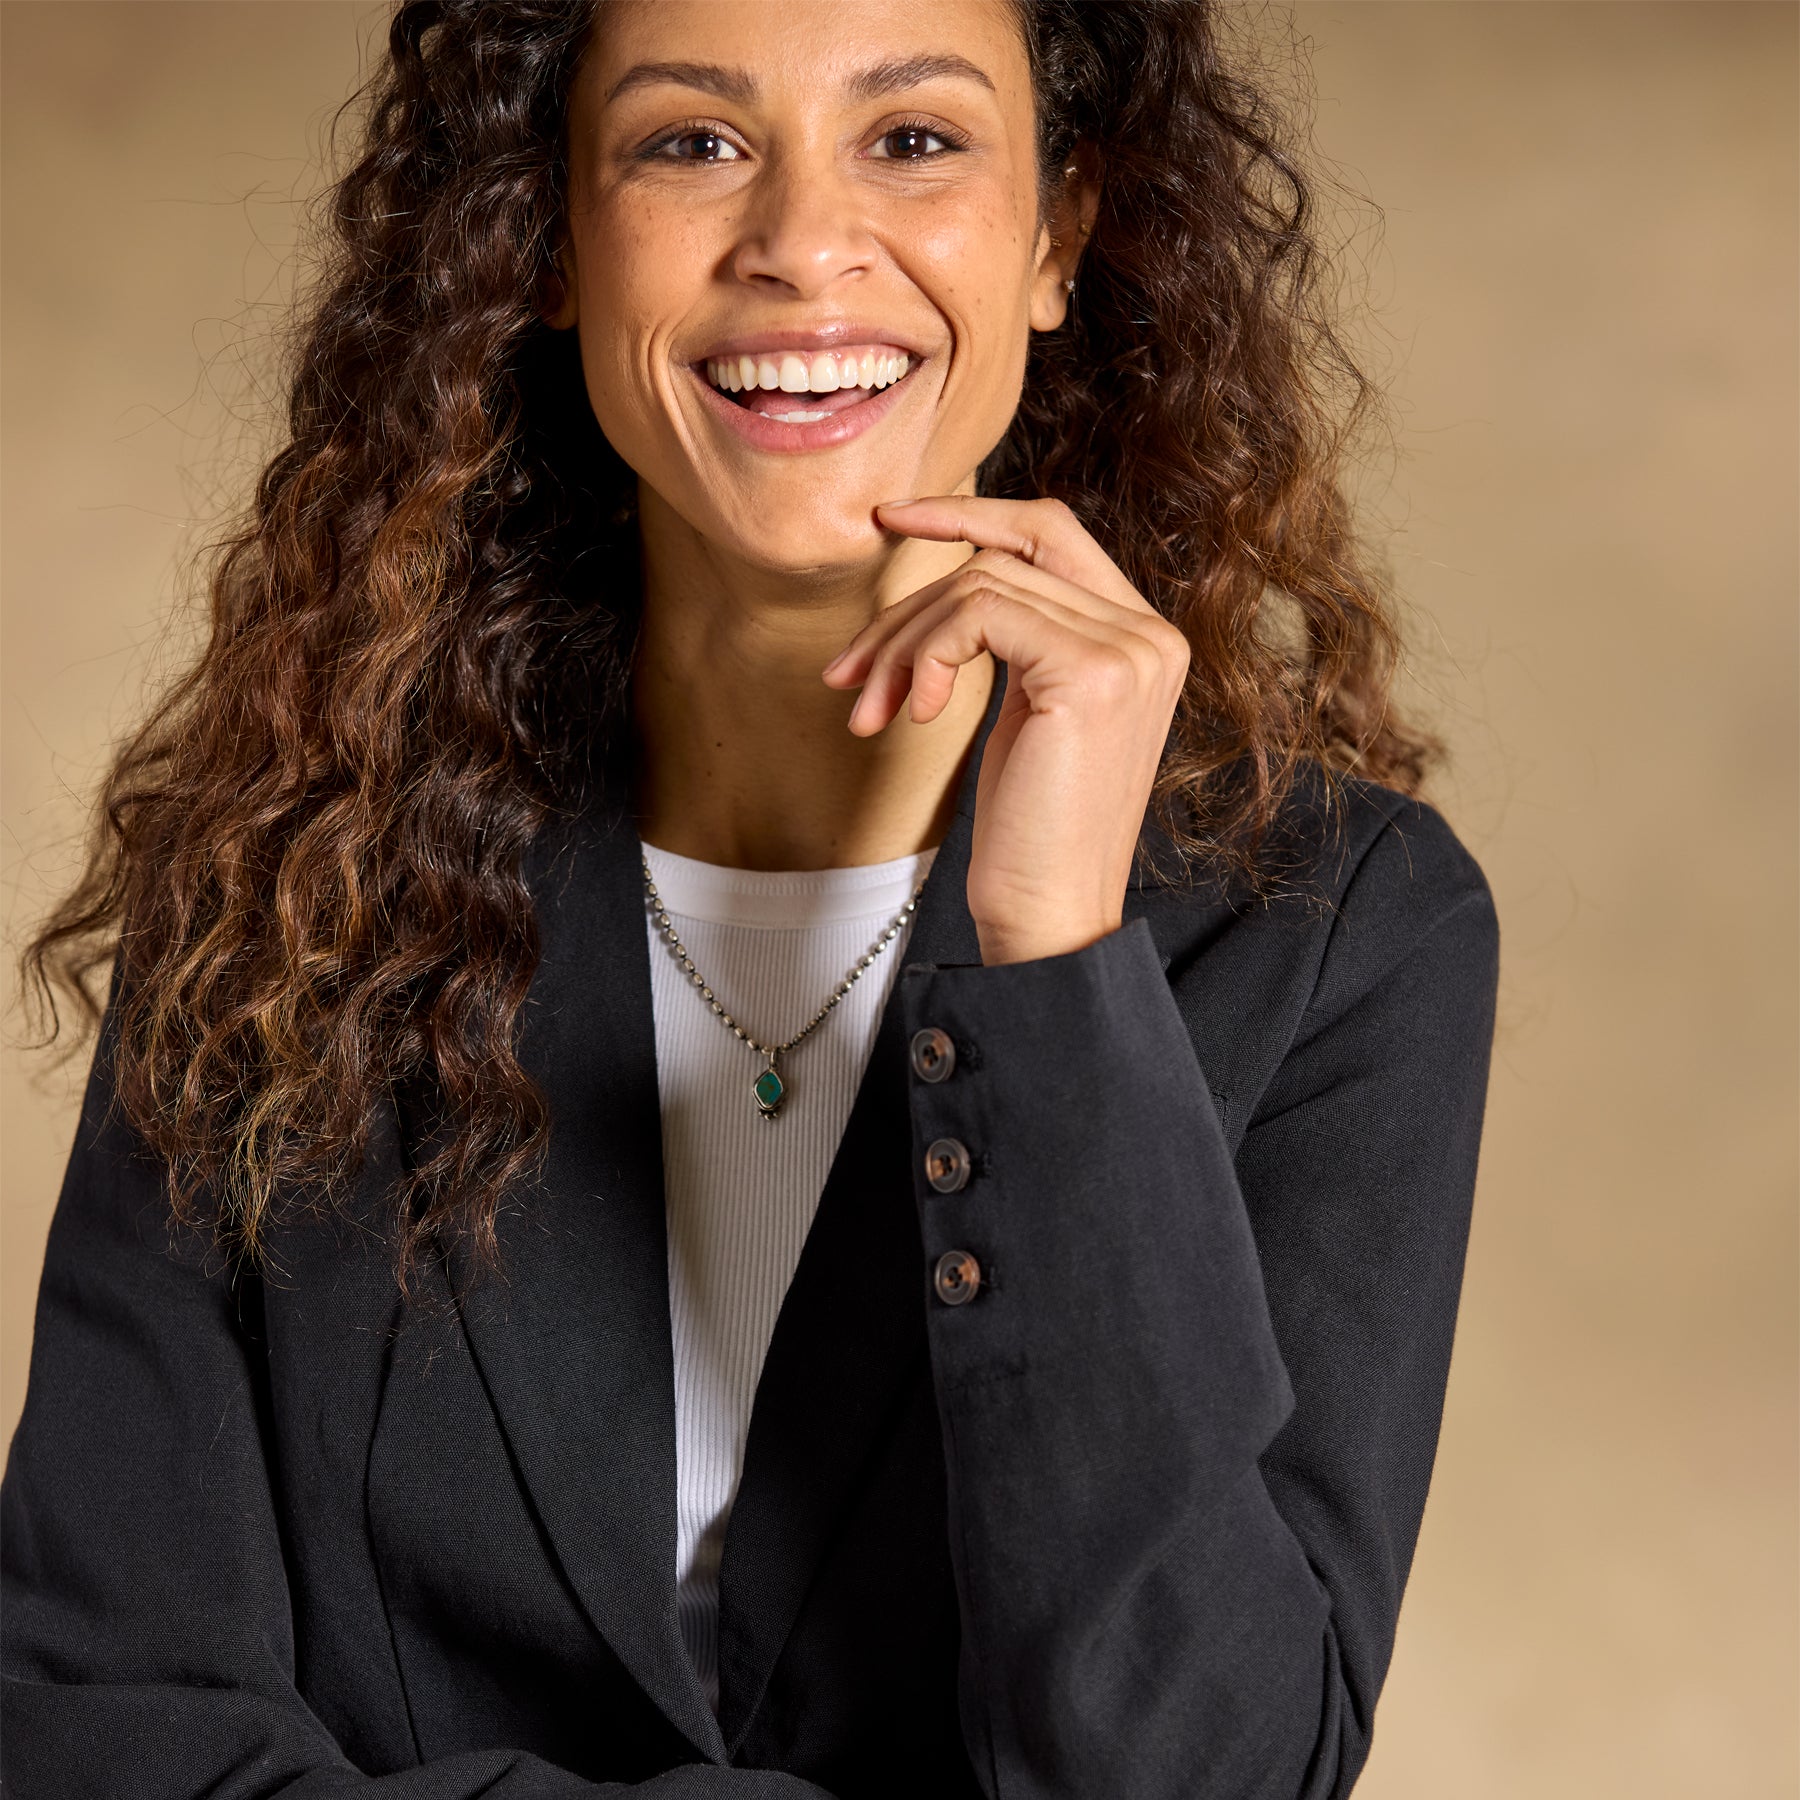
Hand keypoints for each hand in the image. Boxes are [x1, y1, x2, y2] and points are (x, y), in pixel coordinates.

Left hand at [822, 496, 1189, 965]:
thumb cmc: (1031, 831)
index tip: (891, 519)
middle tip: (850, 671)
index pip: (1050, 532)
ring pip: (980, 583)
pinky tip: (916, 714)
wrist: (1051, 913)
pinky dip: (926, 656)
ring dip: (903, 644)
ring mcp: (1129, 650)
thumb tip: (946, 575)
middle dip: (911, 605)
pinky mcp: (1092, 672)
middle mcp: (1150, 634)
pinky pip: (977, 615)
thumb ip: (1019, 638)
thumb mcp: (1027, 714)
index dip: (968, 515)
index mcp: (1141, 638)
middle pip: (1005, 555)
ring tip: (872, 710)